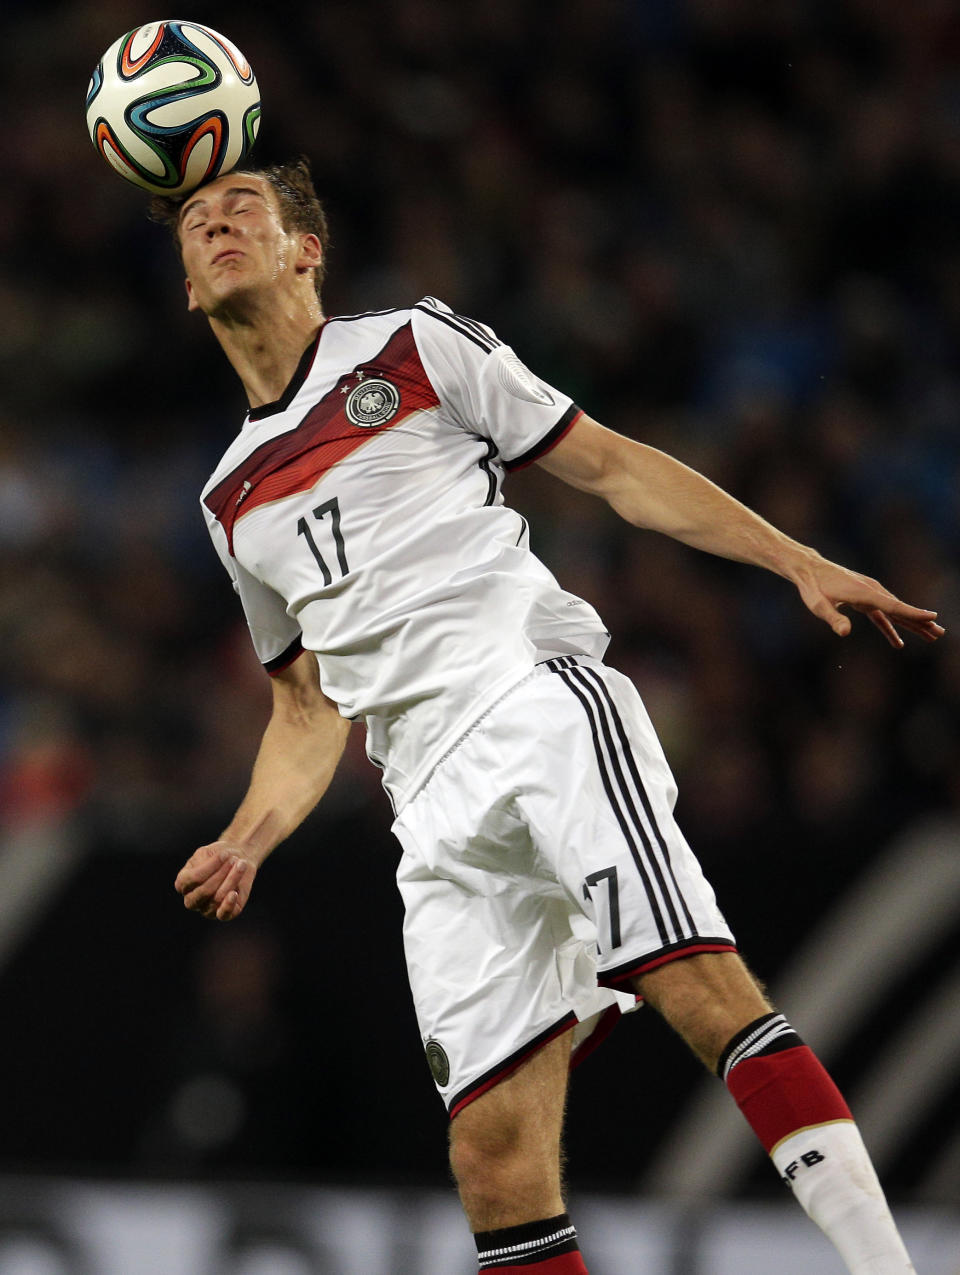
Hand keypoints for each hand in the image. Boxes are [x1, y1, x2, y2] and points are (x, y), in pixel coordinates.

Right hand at [174, 842, 256, 920]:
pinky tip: (234, 893)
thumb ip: (205, 861)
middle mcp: (191, 899)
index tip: (225, 853)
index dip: (209, 866)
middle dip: (221, 874)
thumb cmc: (220, 856)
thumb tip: (212, 870)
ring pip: (216, 899)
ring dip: (231, 880)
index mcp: (183, 883)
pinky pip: (223, 915)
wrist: (238, 859)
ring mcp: (206, 909)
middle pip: (204, 891)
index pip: (192, 878)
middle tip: (234, 859)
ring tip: (241, 864)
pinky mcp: (223, 914)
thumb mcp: (209, 852)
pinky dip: (228, 905)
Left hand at [793, 555, 944, 647]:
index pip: (893, 606)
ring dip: (911, 625)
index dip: (913, 613)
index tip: (932, 618)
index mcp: (865, 593)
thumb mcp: (819, 605)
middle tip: (940, 634)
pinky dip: (891, 627)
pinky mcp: (864, 599)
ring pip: (895, 612)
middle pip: (900, 610)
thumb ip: (833, 619)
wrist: (809, 569)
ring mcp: (870, 594)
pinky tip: (897, 642)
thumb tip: (845, 633)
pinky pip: (882, 615)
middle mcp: (872, 592)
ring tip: (930, 636)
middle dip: (920, 622)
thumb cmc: (812, 587)